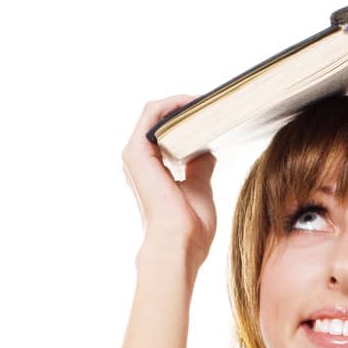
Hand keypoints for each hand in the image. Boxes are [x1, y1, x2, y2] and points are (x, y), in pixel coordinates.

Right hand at [122, 96, 217, 267]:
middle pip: (159, 121)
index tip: (209, 116)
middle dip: (184, 110)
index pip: (165, 135)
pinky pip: (153, 113)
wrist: (178, 246)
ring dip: (180, 104)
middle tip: (212, 103)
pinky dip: (173, 105)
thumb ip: (200, 167)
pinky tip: (195, 103)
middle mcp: (139, 161)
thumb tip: (207, 149)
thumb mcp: (200, 189)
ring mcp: (135, 155)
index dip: (186, 122)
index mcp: (151, 171)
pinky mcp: (136, 151)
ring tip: (207, 101)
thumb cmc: (190, 228)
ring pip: (154, 114)